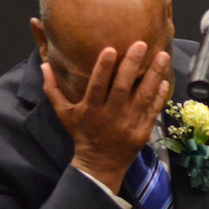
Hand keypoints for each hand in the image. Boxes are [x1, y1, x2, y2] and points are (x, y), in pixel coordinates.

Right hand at [43, 41, 170, 192]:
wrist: (99, 164)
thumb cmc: (82, 134)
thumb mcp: (64, 114)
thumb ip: (53, 89)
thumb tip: (44, 65)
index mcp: (91, 109)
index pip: (98, 85)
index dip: (104, 67)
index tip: (111, 49)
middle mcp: (111, 115)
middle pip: (123, 87)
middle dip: (132, 64)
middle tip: (141, 44)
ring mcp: (129, 123)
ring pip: (143, 96)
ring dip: (153, 75)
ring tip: (162, 56)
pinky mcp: (142, 131)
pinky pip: (153, 110)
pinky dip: (160, 95)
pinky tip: (165, 80)